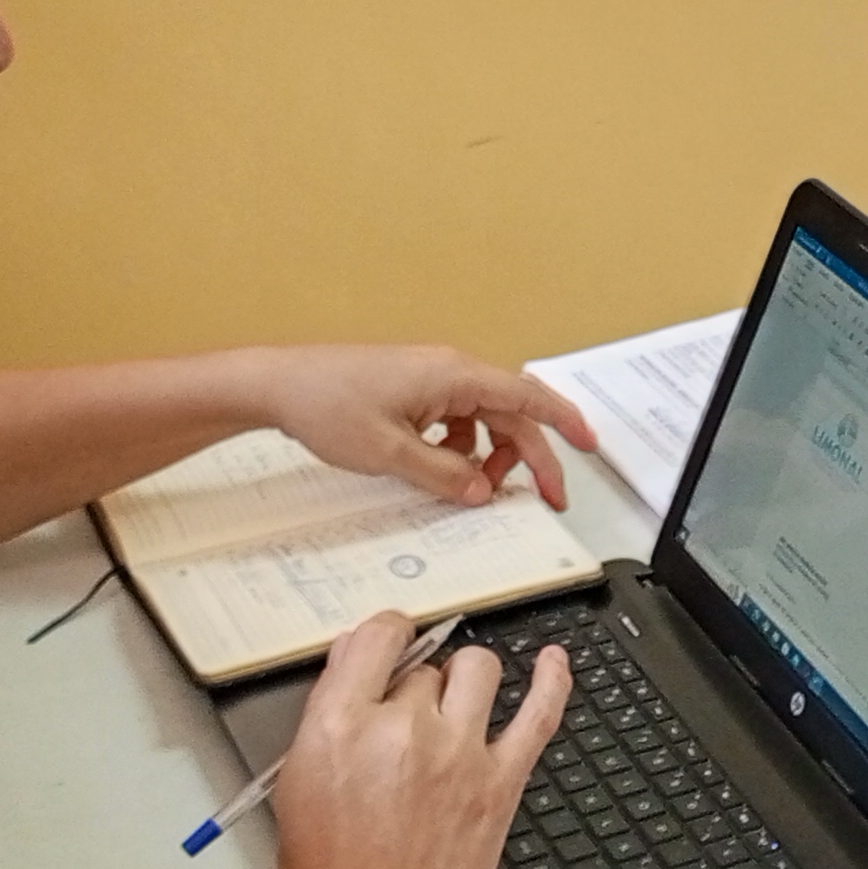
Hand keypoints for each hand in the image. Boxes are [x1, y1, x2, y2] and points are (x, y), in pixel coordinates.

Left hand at [256, 345, 597, 507]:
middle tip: (546, 497)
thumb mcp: (391, 453)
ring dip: (489, 456)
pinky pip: (455, 422)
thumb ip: (444, 475)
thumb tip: (481, 490)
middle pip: (510, 414)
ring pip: (483, 421)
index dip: (564, 424)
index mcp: (454, 376)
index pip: (528, 397)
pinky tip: (440, 470)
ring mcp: (430, 381)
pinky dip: (460, 449)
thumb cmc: (327, 404)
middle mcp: (449, 372)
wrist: (278, 385)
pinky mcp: (412, 392)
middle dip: (530, 457)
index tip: (589, 446)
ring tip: (475, 489)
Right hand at [268, 612, 572, 868]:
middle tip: (404, 730)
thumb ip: (330, 710)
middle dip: (415, 690)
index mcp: (340, 724)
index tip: (391, 644)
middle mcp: (403, 730)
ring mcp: (458, 755)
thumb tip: (357, 658)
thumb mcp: (300, 776)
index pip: (377, 635)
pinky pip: (539, 715)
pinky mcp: (500, 786)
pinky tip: (553, 663)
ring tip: (455, 707)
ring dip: (464, 682)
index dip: (386, 636)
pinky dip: (551, 682)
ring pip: (478, 670)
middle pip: (426, 668)